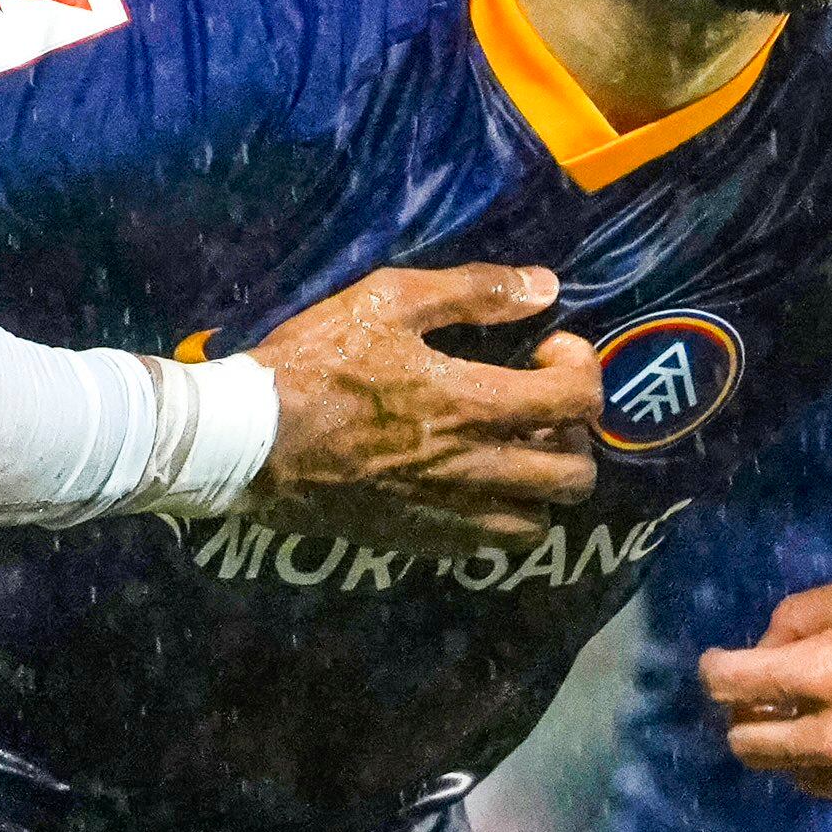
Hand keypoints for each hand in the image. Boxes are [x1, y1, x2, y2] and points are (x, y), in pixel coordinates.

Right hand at [244, 263, 597, 555]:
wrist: (248, 440)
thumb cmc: (315, 362)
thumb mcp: (387, 300)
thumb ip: (472, 291)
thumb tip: (544, 286)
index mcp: (472, 404)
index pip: (576, 402)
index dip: (583, 370)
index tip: (549, 350)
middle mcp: (473, 467)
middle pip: (574, 475)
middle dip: (574, 436)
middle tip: (536, 405)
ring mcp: (448, 512)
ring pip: (540, 523)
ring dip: (542, 485)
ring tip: (512, 450)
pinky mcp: (419, 540)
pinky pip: (489, 546)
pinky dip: (501, 516)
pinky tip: (473, 481)